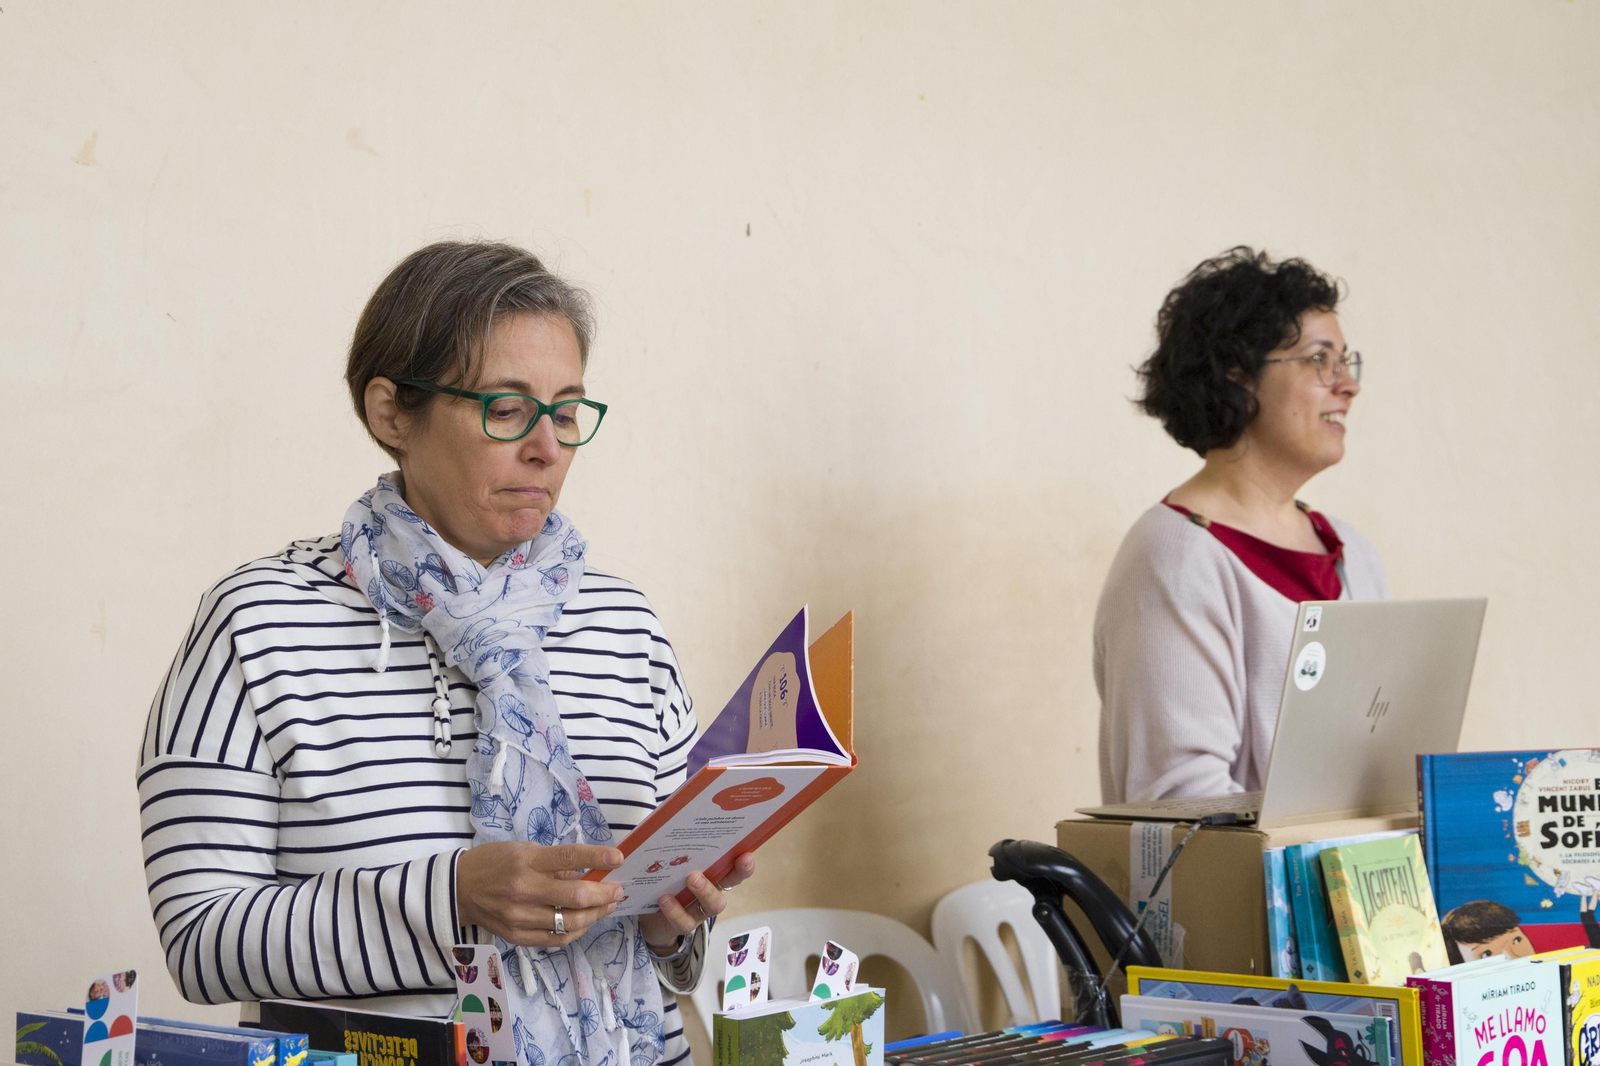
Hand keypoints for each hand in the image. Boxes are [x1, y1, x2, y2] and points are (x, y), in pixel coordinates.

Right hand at [457, 842, 624, 948]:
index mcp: (526, 862)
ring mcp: (520, 917)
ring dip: (595, 914)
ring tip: (606, 906)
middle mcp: (524, 890)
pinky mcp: (518, 937)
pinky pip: (557, 939)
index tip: (617, 858)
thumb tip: (590, 872)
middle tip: (617, 889)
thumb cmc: (495, 863)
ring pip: (570, 922)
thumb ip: (556, 862)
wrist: (459, 890)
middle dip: (604, 893)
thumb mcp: (524, 850)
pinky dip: (576, 931)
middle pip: (575, 896)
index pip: (569, 858)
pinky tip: (585, 921)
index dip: (597, 858)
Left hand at [639, 852, 756, 950]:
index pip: (734, 869)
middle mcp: (712, 892)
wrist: (651, 914)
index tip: (746, 854)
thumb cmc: (666, 878)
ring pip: (713, 906)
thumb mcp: (672, 861)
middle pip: (729, 885)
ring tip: (691, 879)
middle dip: (730, 874)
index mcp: (713, 874)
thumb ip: (677, 846)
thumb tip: (672, 817)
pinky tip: (664, 898)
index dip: (744, 865)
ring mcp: (699, 911)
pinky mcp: (684, 924)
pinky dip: (675, 910)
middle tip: (702, 870)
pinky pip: (684, 921)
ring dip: (704, 892)